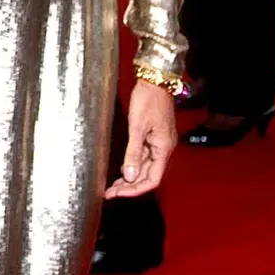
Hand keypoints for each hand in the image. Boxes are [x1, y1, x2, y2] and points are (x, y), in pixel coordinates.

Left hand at [104, 80, 176, 198]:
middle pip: (148, 176)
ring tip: (113, 185)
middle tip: (110, 192)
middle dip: (130, 186)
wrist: (155, 80)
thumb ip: (133, 152)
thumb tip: (129, 176)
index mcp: (163, 149)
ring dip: (130, 177)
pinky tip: (123, 168)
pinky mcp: (153, 136)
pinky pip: (144, 156)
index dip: (135, 190)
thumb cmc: (148, 100)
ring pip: (145, 167)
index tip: (117, 194)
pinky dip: (133, 164)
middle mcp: (163, 149)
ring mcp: (159, 142)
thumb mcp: (137, 126)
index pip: (152, 180)